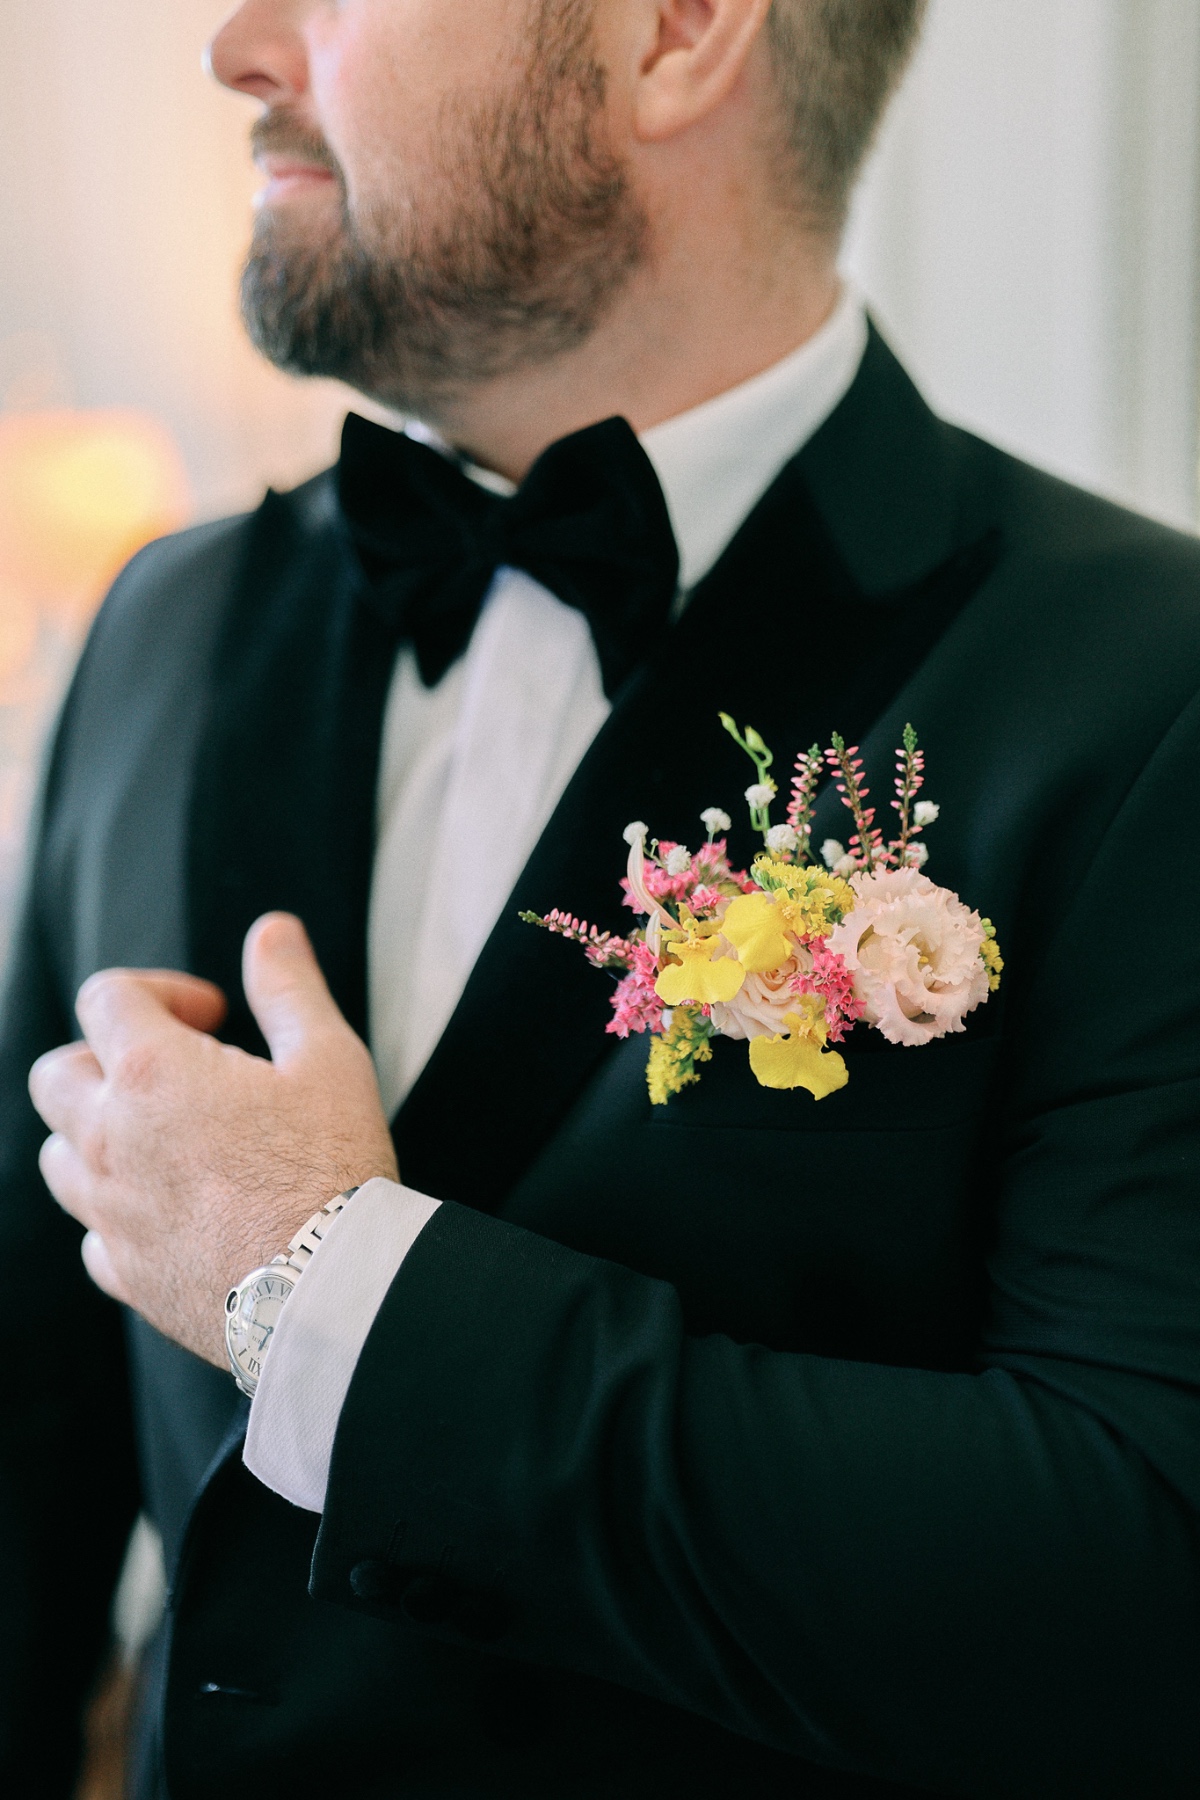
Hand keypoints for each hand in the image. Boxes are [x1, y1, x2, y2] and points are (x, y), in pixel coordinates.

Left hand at [28, 913, 398, 1367]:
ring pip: (57, 1154)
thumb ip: (289, 986)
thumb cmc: (333, 1167)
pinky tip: (174, 1210)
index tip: (211, 1015)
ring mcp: (108, 1213)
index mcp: (152, 1072)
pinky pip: (91, 1233)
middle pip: (57, 1074)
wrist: (329, 1290)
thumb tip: (271, 930)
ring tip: (168, 1140)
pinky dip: (118, 1212)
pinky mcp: (123, 1274)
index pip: (106, 997)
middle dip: (105, 1058)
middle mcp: (109, 1139)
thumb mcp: (329, 1057)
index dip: (158, 989)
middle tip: (176, 1073)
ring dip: (98, 1133)